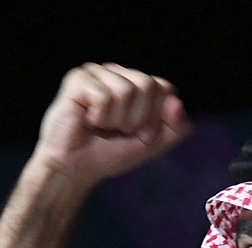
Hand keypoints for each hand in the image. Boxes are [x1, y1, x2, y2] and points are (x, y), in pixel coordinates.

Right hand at [30, 64, 191, 188]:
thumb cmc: (108, 154)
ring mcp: (97, 73)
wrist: (74, 169)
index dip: (154, 118)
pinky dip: (99, 117)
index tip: (138, 133)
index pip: (164, 88)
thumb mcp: (151, 144)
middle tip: (116, 131)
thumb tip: (177, 103)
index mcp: (137, 83)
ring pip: (126, 91)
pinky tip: (87, 120)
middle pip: (147, 85)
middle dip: (136, 119)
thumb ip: (174, 127)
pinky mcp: (78, 79)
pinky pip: (104, 97)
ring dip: (115, 120)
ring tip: (101, 126)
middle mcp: (118, 73)